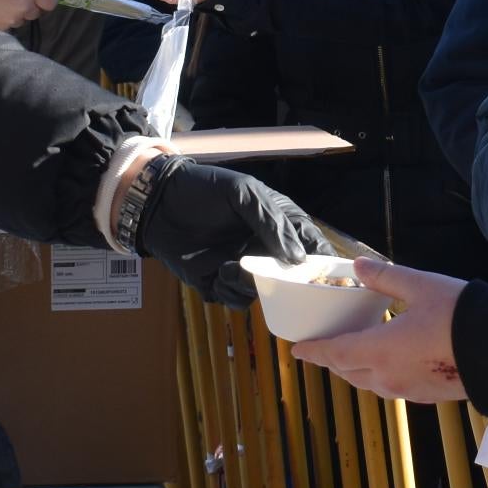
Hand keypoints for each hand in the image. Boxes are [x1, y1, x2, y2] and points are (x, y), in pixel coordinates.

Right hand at [0, 0, 56, 30]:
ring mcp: (14, 20)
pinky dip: (4, 20)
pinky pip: (9, 26)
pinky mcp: (2, 29)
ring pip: (21, 20)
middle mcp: (26, 8)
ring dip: (16, 15)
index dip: (45, 0)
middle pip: (36, 13)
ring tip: (1, 5)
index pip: (51, 2)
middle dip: (29, 8)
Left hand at [138, 159, 318, 302]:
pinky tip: (218, 272)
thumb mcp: (243, 193)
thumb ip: (271, 222)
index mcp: (278, 223)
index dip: (322, 262)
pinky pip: (236, 299)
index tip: (328, 276)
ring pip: (263, 292)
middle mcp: (264, 248)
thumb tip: (296, 258)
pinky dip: (231, 291)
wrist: (159, 202)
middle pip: (291, 277)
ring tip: (230, 267)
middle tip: (278, 280)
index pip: (311, 246)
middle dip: (288, 284)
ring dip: (252, 285)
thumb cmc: (204, 189)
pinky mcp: (219, 281)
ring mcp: (243, 266)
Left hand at [294, 260, 468, 402]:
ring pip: (371, 384)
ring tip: (354, 355)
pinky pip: (394, 388)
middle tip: (325, 349)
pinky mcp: (429, 395)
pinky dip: (382, 375)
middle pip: (349, 373)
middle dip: (334, 361)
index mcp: (380, 350)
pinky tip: (392, 363)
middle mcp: (389, 377)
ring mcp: (410, 390)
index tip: (298, 351)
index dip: (314, 352)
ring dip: (357, 371)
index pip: (335, 354)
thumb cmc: (459, 314)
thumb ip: (386, 277)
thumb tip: (359, 265)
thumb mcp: (420, 285)